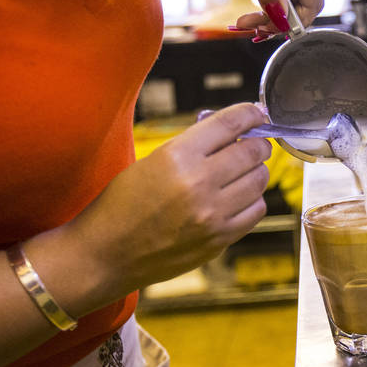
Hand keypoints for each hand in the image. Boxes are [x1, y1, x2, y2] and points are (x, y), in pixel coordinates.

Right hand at [61, 104, 271, 306]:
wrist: (106, 253)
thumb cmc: (124, 204)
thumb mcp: (153, 160)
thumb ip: (195, 145)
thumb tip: (234, 132)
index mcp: (177, 156)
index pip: (230, 123)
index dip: (250, 113)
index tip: (257, 113)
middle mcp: (198, 184)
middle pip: (253, 152)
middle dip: (258, 143)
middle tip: (255, 144)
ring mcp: (211, 215)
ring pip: (260, 180)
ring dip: (256, 171)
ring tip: (242, 172)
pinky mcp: (219, 239)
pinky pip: (256, 210)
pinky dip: (252, 200)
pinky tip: (238, 198)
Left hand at [187, 0, 329, 32]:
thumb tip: (281, 19)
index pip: (312, 3)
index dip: (290, 22)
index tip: (262, 30)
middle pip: (308, 3)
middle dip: (281, 19)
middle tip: (252, 28)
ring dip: (278, 13)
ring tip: (250, 20)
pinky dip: (278, 2)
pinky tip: (261, 8)